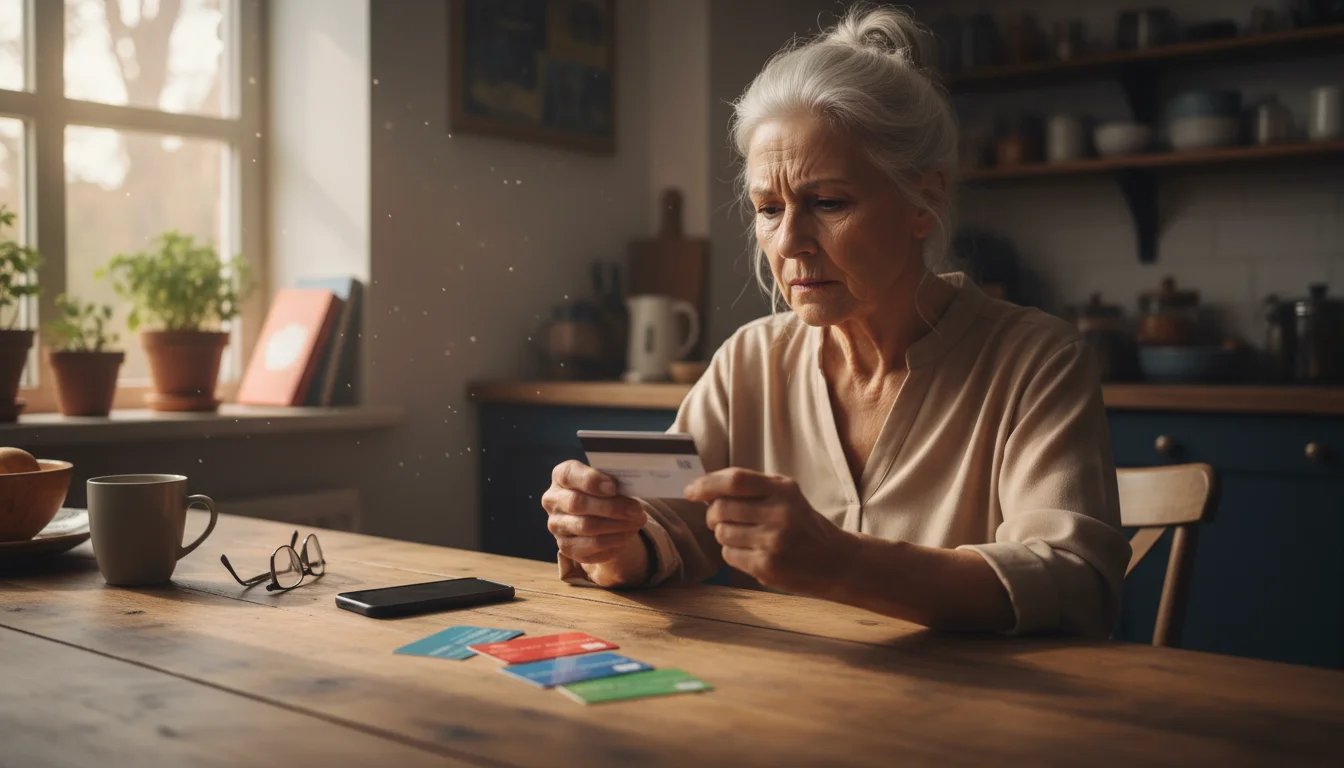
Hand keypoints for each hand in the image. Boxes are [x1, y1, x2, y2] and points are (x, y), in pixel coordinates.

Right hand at [541, 460, 648, 585]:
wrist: (597, 514)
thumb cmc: (603, 491)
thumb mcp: (606, 479)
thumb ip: (612, 481)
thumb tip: (629, 489)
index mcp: (561, 476)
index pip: (569, 475)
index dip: (591, 481)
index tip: (613, 487)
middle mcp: (553, 500)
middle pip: (578, 504)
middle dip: (611, 507)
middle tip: (636, 510)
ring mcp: (556, 525)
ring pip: (586, 527)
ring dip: (617, 526)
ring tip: (636, 523)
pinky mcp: (566, 547)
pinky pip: (590, 547)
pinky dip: (613, 542)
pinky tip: (627, 535)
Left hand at [685, 468, 855, 594]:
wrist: (835, 561)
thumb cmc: (802, 524)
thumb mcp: (786, 496)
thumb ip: (751, 488)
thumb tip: (702, 490)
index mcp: (783, 489)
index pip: (735, 480)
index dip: (706, 484)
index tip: (690, 492)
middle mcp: (779, 513)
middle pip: (721, 508)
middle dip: (713, 515)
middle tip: (721, 519)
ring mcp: (773, 541)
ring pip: (721, 533)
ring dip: (724, 535)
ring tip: (746, 537)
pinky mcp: (767, 566)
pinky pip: (728, 555)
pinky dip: (733, 553)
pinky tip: (753, 553)